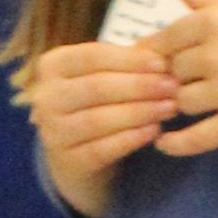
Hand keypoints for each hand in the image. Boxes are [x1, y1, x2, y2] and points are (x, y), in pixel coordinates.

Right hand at [16, 40, 179, 217]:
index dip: (130, 59)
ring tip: (170, 108)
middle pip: (97, 87)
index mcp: (52, 66)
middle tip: (172, 86)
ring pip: (100, 119)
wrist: (77, 158)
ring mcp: (53, 132)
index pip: (93, 56)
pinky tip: (154, 131)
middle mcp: (45, 98)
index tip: (162, 63)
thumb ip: (125, 64)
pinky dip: (131, 139)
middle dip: (139, 86)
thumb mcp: (104, 77)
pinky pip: (102, 149)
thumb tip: (164, 56)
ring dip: (140, 112)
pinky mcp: (67, 161)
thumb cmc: (96, 106)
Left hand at [155, 0, 217, 177]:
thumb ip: (215, 0)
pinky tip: (163, 144)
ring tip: (188, 105)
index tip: (162, 60)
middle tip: (185, 81)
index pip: (166, 38)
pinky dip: (175, 144)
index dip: (162, 52)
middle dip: (178, 76)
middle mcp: (213, 53)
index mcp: (215, 20)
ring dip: (182, 103)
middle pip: (172, 71)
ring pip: (181, 102)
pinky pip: (196, 138)